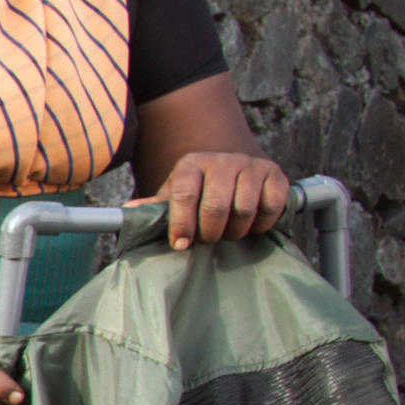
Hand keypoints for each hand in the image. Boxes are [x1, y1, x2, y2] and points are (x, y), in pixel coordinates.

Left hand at [152, 151, 291, 247]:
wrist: (234, 173)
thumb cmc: (198, 192)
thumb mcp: (175, 197)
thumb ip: (156, 206)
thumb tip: (128, 211)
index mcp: (191, 164)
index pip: (184, 195)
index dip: (181, 224)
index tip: (180, 244)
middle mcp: (222, 160)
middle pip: (216, 206)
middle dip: (210, 232)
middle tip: (209, 240)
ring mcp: (250, 164)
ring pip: (245, 208)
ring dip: (236, 230)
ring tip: (229, 233)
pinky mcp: (275, 174)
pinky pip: (271, 206)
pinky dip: (262, 224)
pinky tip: (253, 226)